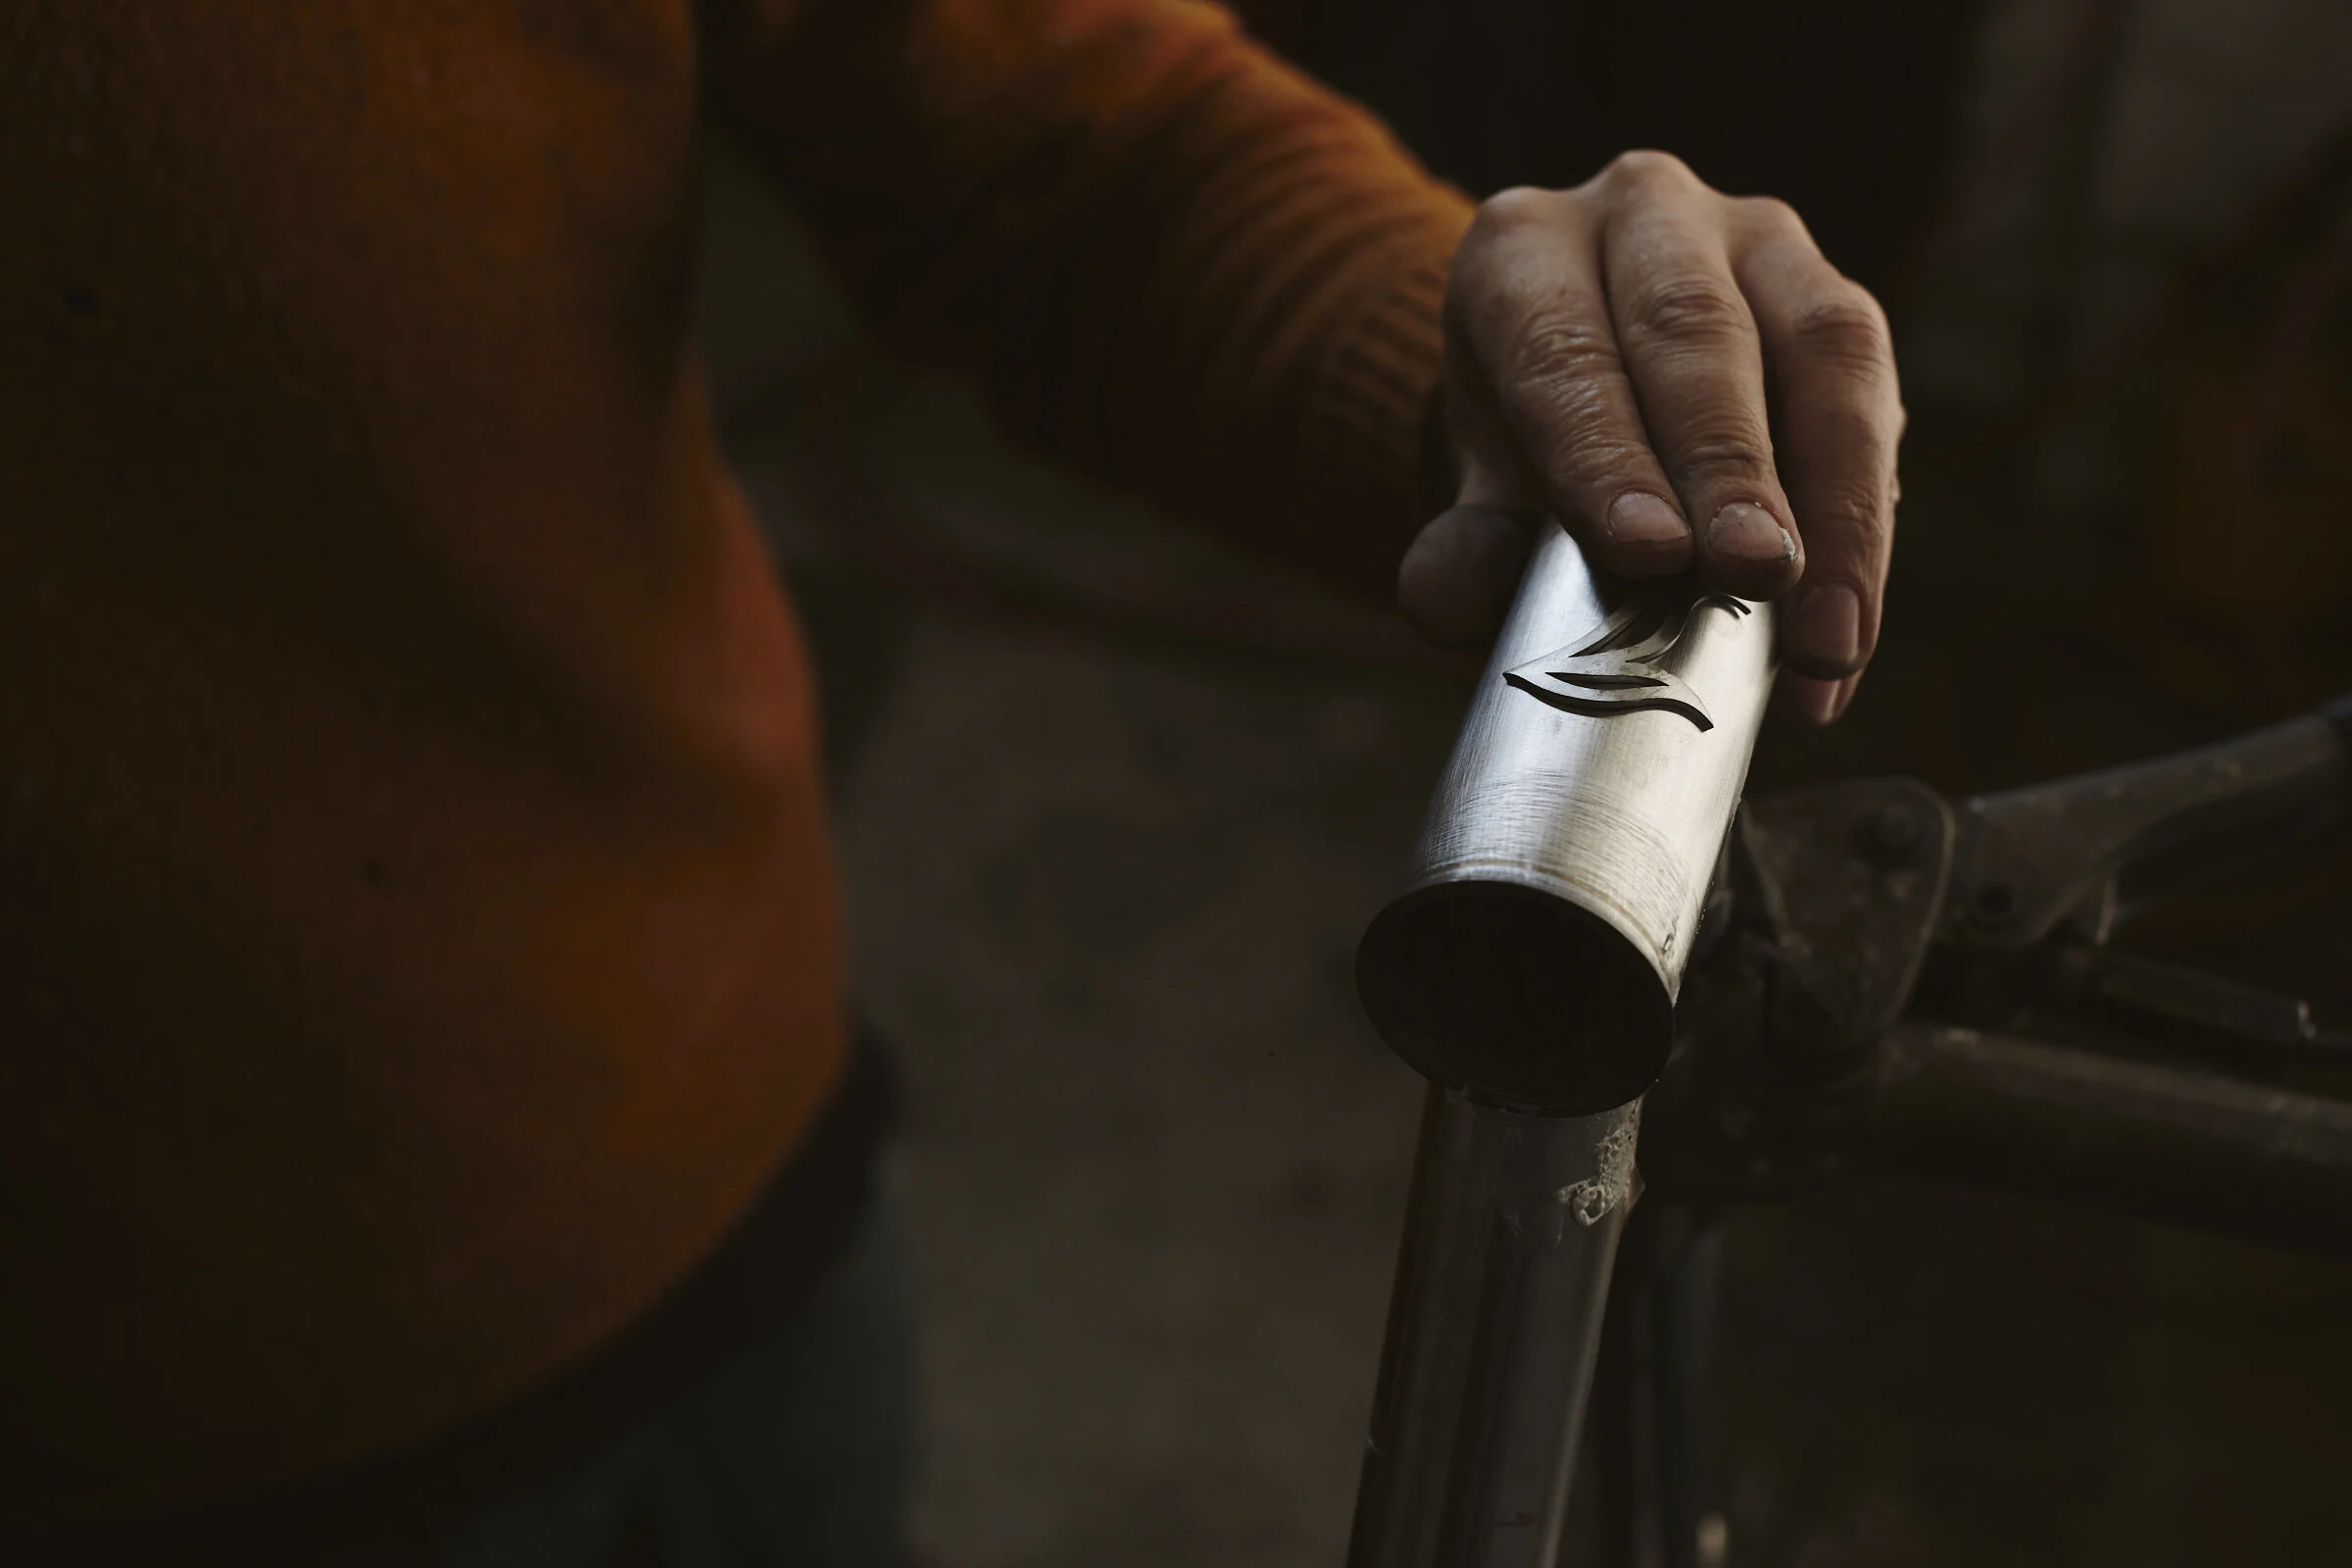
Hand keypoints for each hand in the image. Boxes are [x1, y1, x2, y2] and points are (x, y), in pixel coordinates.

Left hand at [1398, 152, 1902, 723]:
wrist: (1594, 394)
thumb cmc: (1528, 440)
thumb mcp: (1479, 487)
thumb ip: (1461, 548)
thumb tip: (1442, 601)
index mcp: (1524, 249)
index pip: (1563, 349)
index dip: (1608, 455)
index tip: (1649, 554)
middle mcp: (1643, 213)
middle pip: (1695, 331)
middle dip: (1730, 467)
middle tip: (1753, 574)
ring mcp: (1756, 237)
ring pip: (1819, 346)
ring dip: (1833, 501)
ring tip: (1825, 631)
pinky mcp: (1836, 296)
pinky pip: (1876, 395)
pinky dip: (1864, 525)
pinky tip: (1848, 627)